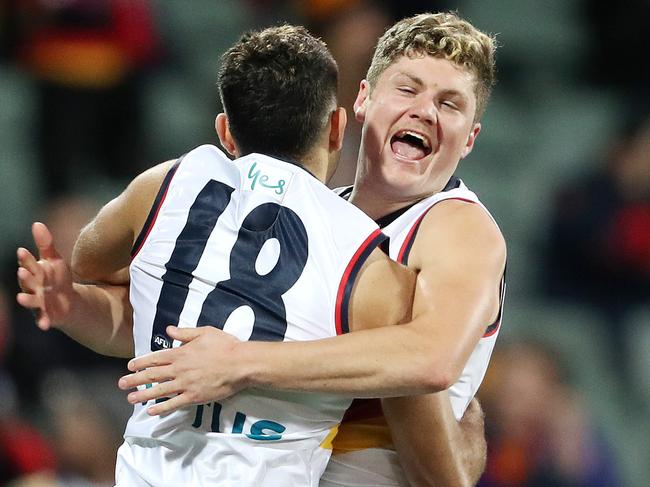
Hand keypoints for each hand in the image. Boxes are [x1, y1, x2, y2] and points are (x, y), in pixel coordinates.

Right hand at [16, 222, 74, 329]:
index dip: (25, 258)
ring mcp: (38, 303)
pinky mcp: (46, 316)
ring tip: (21, 298)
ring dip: (26, 300)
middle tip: (23, 271)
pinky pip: (43, 319)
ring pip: (30, 301)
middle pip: (27, 282)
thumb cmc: (57, 279)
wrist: (68, 302)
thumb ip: (46, 244)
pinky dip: (42, 322)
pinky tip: (44, 325)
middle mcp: (32, 288)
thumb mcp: (54, 260)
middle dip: (24, 277)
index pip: (28, 264)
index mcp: (34, 273)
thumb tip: (37, 223)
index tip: (23, 251)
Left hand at [118, 325, 244, 414]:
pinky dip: (161, 408)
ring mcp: (185, 384)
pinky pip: (174, 404)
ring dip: (142, 395)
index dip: (141, 362)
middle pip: (152, 375)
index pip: (155, 358)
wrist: (240, 364)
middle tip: (121, 384)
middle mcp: (179, 369)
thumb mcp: (205, 332)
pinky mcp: (194, 397)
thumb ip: (185, 333)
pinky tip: (151, 411)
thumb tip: (169, 330)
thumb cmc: (225, 345)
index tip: (130, 366)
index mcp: (181, 353)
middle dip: (135, 380)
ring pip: (159, 390)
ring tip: (130, 399)